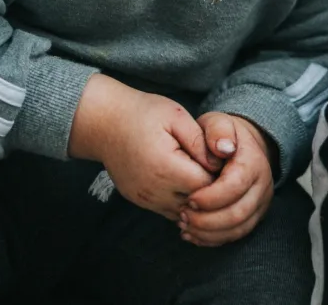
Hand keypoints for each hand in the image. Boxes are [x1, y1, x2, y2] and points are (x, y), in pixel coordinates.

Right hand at [68, 76, 216, 219]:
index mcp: (165, 167)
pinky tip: (189, 183)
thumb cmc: (143, 114)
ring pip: (186, 213)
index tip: (223, 158)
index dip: (221, 174)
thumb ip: (200, 140)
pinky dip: (185, 203)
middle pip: (199, 204)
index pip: (208, 185)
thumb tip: (222, 160)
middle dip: (213, 189)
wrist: (104, 123)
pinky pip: (171, 212)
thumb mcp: (176, 116)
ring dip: (199, 199)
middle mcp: (153, 190)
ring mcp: (145, 199)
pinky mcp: (141, 202)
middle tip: (217, 166)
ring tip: (203, 173)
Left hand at [179, 113, 276, 246]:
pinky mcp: (253, 216)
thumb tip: (223, 148)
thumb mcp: (217, 123)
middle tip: (182, 215)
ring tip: (184, 225)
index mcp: (254, 163)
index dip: (210, 197)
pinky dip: (212, 239)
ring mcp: (260, 203)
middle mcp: (263, 186)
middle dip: (207, 220)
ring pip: (238, 229)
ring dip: (208, 232)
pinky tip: (192, 234)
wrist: (237, 147)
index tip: (188, 198)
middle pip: (238, 213)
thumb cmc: (220, 137)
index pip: (235, 187)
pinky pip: (236, 235)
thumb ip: (217, 130)